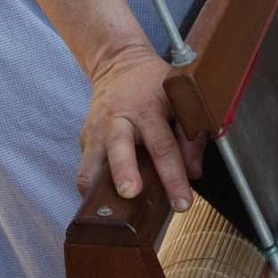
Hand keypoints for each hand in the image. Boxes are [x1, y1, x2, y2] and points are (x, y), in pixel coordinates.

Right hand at [78, 42, 203, 212]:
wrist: (119, 65)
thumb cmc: (154, 86)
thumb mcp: (179, 101)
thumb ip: (190, 137)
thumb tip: (193, 173)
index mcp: (147, 110)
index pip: (163, 145)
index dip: (174, 176)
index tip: (182, 202)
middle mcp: (118, 120)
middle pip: (119, 148)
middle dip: (123, 172)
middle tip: (130, 192)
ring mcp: (96, 131)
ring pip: (90, 163)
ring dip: (97, 188)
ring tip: (105, 212)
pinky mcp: (84, 141)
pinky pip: (85, 169)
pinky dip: (91, 188)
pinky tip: (102, 204)